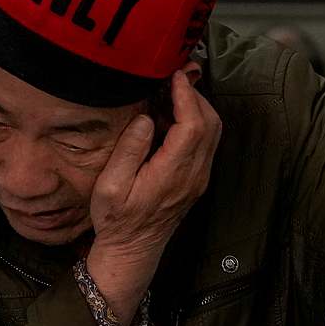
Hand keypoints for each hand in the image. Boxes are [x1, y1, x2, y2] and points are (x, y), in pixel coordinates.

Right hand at [84, 66, 222, 325]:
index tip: (172, 75)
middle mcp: (194, 174)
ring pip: (213, 132)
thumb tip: (145, 117)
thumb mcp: (111, 186)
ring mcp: (199, 177)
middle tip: (171, 77)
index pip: (192, 125)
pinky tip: (170, 116)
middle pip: (211, 124)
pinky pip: (206, 142)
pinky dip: (195, 121)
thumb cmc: (116, 219)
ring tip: (171, 92)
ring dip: (197, 107)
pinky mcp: (197, 179)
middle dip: (194, 95)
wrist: (133, 250)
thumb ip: (129, 149)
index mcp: (173, 173)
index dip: (186, 96)